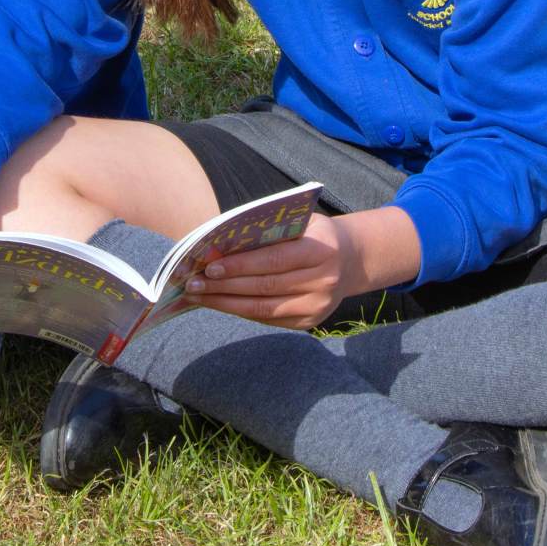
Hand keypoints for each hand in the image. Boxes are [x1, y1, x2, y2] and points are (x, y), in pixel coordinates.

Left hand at [184, 213, 354, 328]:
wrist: (352, 259)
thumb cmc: (314, 234)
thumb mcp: (301, 223)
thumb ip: (269, 232)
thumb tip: (221, 242)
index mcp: (321, 250)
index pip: (274, 260)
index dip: (241, 265)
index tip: (210, 266)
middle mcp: (323, 281)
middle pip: (265, 287)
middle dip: (225, 286)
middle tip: (194, 283)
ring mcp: (317, 306)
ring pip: (264, 308)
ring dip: (227, 303)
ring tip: (200, 295)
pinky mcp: (310, 322)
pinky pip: (269, 319)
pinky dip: (242, 311)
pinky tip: (221, 303)